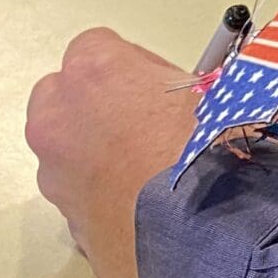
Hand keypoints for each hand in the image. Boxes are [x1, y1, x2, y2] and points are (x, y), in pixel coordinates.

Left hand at [26, 29, 199, 277]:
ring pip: (68, 154)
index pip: (95, 47)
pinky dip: (108, 200)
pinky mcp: (68, 225)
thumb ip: (194, 88)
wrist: (206, 230)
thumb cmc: (214, 148)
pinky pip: (85, 200)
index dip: (132, 66)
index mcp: (94, 73)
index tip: (162, 87)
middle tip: (147, 124)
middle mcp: (59, 120)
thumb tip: (212, 94)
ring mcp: (56, 176)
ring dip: (98, 157)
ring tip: (152, 174)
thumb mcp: (222, 92)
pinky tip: (150, 209)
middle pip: (63, 98)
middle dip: (97, 106)